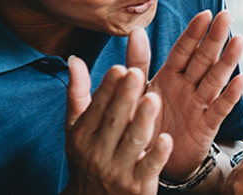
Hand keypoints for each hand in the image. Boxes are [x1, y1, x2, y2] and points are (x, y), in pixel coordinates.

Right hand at [63, 59, 172, 194]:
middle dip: (124, 97)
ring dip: (142, 120)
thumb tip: (75, 59)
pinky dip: (157, 154)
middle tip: (136, 73)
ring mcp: (117, 170)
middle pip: (113, 121)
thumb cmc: (89, 158)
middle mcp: (97, 152)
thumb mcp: (78, 130)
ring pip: (132, 142)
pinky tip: (167, 139)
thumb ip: (80, 95)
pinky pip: (148, 168)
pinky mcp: (137, 187)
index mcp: (83, 135)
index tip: (120, 68)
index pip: (97, 108)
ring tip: (153, 98)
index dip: (108, 89)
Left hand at [127, 10, 242, 181]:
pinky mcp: (206, 126)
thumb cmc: (143, 124)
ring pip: (215, 78)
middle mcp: (187, 87)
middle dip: (214, 37)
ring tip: (239, 40)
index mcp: (169, 77)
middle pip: (203, 59)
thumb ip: (137, 62)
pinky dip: (231, 94)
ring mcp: (199, 105)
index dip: (194, 32)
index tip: (205, 14)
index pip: (183, 50)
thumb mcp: (136, 91)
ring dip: (228, 60)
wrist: (148, 163)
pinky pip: (220, 108)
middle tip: (226, 15)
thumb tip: (136, 30)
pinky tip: (242, 80)